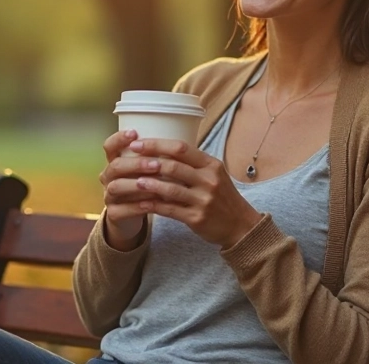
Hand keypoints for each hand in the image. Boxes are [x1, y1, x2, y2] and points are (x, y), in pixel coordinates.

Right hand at [99, 129, 156, 250]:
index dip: (119, 138)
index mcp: (116, 160)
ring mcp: (109, 195)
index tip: (135, 133)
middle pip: (115, 166)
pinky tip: (153, 203)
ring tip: (156, 185)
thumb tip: (182, 144)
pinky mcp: (113, 213)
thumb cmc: (146, 184)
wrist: (133, 214)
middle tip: (156, 164)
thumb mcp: (149, 169)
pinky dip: (137, 206)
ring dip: (136, 185)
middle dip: (136, 164)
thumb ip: (158, 157)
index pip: (110, 145)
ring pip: (116, 187)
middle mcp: (108, 176)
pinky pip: (122, 209)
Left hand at [126, 138, 263, 248]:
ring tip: (133, 181)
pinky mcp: (197, 218)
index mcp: (211, 165)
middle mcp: (208, 180)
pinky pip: (170, 210)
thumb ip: (193, 163)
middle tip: (129, 160)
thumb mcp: (214, 174)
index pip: (181, 148)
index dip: (157, 145)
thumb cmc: (222, 197)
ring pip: (170, 188)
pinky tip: (141, 203)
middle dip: (148, 162)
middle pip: (174, 166)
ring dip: (149, 184)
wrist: (240, 225)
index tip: (138, 143)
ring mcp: (203, 200)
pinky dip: (154, 205)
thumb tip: (163, 150)